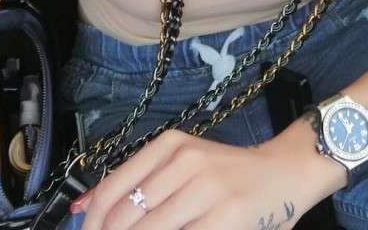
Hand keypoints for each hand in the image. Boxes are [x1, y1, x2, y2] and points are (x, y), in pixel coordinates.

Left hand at [72, 130, 302, 229]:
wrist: (285, 173)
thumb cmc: (228, 174)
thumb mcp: (183, 163)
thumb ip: (138, 183)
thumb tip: (83, 211)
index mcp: (171, 145)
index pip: (111, 193)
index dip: (91, 226)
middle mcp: (186, 162)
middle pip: (125, 219)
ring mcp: (206, 190)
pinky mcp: (225, 217)